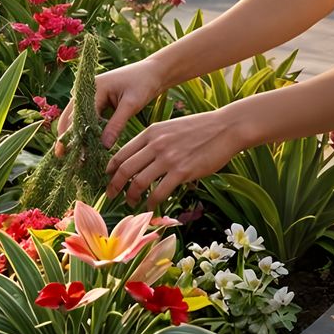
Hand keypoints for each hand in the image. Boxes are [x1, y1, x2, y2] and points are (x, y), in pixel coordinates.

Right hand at [56, 57, 167, 154]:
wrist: (152, 72)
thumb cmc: (143, 84)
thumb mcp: (131, 104)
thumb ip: (116, 124)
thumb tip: (103, 146)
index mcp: (93, 87)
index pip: (79, 115)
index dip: (75, 135)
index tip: (73, 154)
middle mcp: (86, 91)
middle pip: (70, 116)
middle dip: (67, 137)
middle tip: (64, 158)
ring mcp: (89, 96)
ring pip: (75, 119)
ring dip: (74, 135)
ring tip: (72, 156)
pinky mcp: (96, 102)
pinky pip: (86, 119)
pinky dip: (84, 132)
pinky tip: (85, 147)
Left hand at [104, 106, 247, 211]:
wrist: (225, 128)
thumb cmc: (200, 128)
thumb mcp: (170, 127)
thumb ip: (154, 141)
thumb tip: (141, 159)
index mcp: (151, 132)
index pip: (122, 152)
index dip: (111, 168)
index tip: (107, 177)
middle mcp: (155, 144)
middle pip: (125, 169)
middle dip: (114, 185)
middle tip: (111, 195)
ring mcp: (168, 158)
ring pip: (139, 182)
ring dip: (132, 196)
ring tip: (131, 202)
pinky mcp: (182, 172)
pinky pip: (159, 192)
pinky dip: (151, 202)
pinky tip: (151, 206)